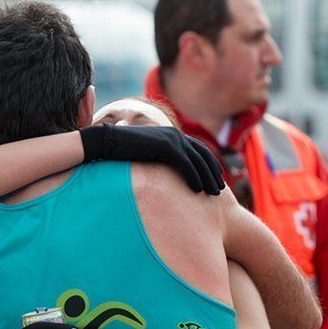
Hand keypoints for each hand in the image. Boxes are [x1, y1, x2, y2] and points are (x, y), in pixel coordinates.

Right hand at [80, 124, 224, 194]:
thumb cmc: (123, 152)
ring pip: (197, 161)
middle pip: (202, 155)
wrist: (108, 142)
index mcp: (172, 135)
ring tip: (214, 194)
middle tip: (219, 189)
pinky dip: (194, 177)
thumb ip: (159, 160)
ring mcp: (171, 139)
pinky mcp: (166, 147)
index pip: (198, 150)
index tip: (215, 179)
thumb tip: (164, 175)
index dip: (209, 164)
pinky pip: (186, 165)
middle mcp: (175, 135)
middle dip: (212, 173)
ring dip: (207, 178)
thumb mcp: (146, 155)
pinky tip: (198, 190)